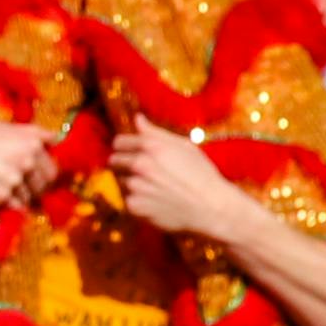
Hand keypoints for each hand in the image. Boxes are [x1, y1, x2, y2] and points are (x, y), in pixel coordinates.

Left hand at [108, 114, 262, 256]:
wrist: (210, 206)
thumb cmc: (201, 174)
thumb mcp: (183, 146)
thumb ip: (155, 132)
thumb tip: (137, 119)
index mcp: (152, 146)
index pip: (120, 142)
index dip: (124, 146)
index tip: (128, 150)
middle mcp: (140, 164)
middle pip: (115, 160)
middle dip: (123, 163)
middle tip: (143, 170)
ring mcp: (136, 186)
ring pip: (122, 181)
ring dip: (133, 183)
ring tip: (156, 187)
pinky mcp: (136, 206)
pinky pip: (129, 200)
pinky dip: (138, 201)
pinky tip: (156, 200)